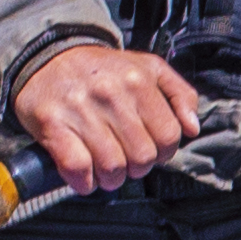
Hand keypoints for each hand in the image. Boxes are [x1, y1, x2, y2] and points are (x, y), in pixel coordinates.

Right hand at [12, 41, 201, 189]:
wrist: (48, 57)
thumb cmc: (103, 71)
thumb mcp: (149, 68)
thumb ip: (180, 94)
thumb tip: (192, 129)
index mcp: (138, 80)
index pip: (168, 136)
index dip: (164, 152)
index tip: (151, 150)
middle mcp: (110, 94)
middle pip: (142, 157)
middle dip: (137, 167)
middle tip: (127, 160)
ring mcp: (80, 109)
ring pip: (112, 167)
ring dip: (111, 179)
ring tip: (107, 170)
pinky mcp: (52, 124)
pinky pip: (78, 168)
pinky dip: (84, 182)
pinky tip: (86, 177)